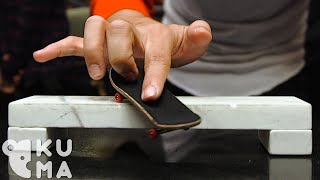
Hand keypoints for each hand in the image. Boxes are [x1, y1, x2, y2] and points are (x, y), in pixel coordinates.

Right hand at [33, 10, 211, 100]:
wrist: (147, 33)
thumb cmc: (164, 43)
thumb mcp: (185, 44)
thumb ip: (196, 40)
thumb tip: (204, 30)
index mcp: (154, 34)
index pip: (155, 51)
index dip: (154, 73)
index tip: (150, 95)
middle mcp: (130, 29)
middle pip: (118, 33)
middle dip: (120, 58)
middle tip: (126, 78)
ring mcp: (110, 34)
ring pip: (94, 30)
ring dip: (92, 51)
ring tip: (97, 74)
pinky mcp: (96, 42)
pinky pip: (75, 40)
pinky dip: (58, 48)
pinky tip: (43, 56)